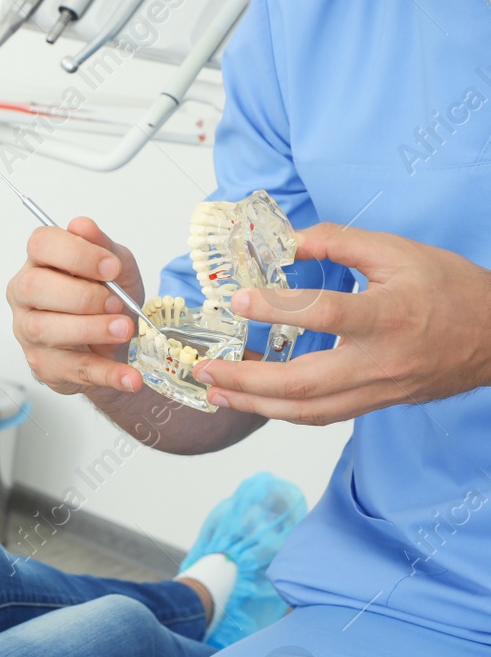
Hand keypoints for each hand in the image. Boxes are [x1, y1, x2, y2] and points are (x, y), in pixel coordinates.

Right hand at [7, 216, 146, 396]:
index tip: (110, 267)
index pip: (41, 244)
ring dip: (91, 330)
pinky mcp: (44, 365)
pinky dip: (105, 374)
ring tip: (124, 330)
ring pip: (46, 329)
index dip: (75, 253)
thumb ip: (103, 247)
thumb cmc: (108, 300)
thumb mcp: (116, 269)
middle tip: (117, 303)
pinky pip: (72, 370)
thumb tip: (83, 226)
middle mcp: (25, 295)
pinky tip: (130, 377)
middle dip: (81, 295)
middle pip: (34, 287)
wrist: (117, 344)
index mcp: (40, 262)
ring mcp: (29, 332)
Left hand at [192, 223, 490, 424]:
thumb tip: (286, 240)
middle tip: (206, 368)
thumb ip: (340, 241)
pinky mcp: (374, 404)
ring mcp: (376, 389)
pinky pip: (321, 416)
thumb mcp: (399, 251)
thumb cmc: (451, 290)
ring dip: (255, 404)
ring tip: (216, 391)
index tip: (239, 301)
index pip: (324, 314)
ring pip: (307, 410)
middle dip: (247, 380)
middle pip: (303, 382)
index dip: (278, 309)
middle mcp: (379, 360)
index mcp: (388, 315)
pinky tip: (254, 401)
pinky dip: (282, 411)